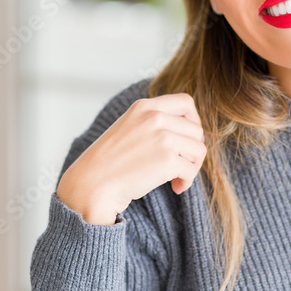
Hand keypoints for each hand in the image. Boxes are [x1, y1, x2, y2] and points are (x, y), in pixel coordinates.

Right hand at [57, 93, 206, 224]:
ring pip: (199, 149)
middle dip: (192, 150)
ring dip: (192, 166)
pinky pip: (191, 170)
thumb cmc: (109, 162)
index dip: (194, 121)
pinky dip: (187, 181)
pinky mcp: (167, 160)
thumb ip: (153, 122)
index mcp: (144, 107)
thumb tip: (191, 132)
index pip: (186, 102)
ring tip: (178, 178)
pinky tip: (176, 188)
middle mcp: (155, 117)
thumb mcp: (129, 127)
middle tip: (181, 165)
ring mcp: (162, 137)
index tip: (186, 139)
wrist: (92, 184)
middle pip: (196, 130)